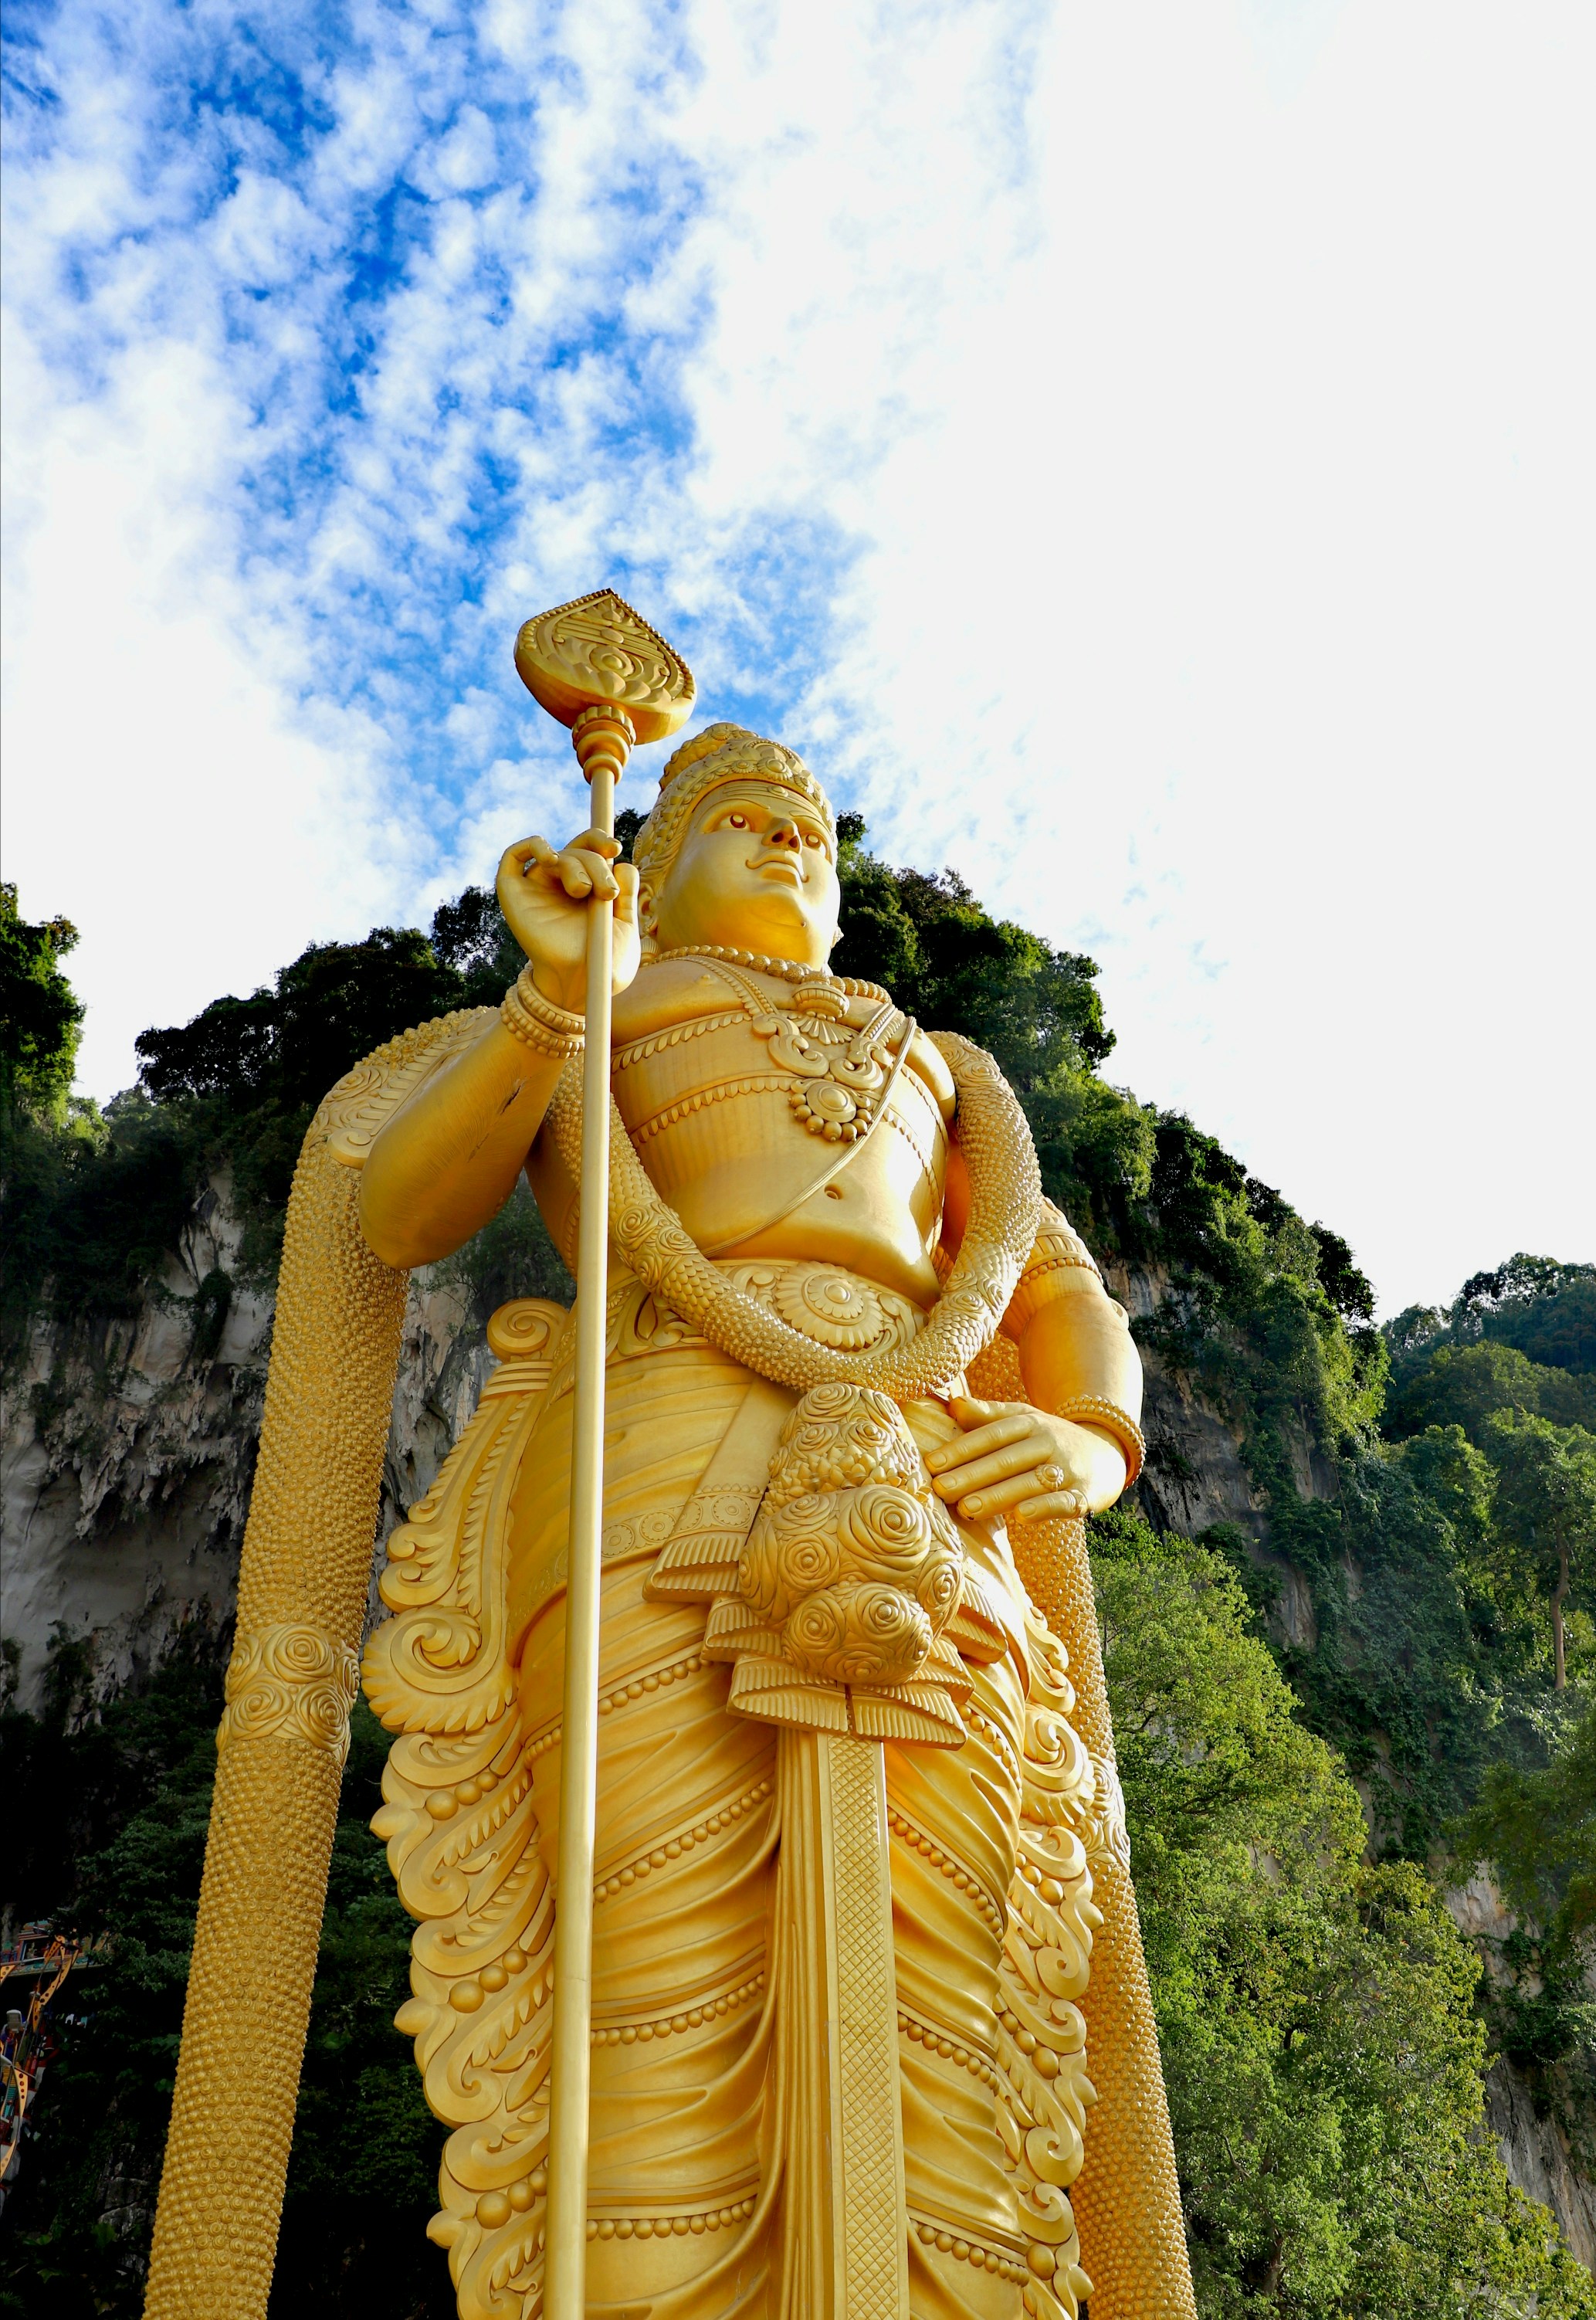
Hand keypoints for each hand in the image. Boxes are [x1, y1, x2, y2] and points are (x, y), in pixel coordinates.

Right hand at [496, 832, 641, 1014]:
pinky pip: (513, 856)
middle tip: (607, 891)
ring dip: (576, 864)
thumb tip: (622, 863)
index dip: (599, 841)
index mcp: (588, 888)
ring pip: (556, 854)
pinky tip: (551, 856)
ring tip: (585, 891)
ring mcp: (537, 888)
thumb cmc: (606, 962)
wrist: (584, 984)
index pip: (589, 849)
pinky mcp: (514, 894)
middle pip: (576, 850)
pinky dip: (532, 845)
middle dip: (595, 862)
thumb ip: (627, 893)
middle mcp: (561, 885)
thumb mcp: (626, 924)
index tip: (615, 848)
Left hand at [924, 1397, 1126, 1523]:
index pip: (991, 1436)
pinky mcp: (1086, 1494)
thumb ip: (987, 1416)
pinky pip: (1065, 1501)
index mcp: (1028, 1422)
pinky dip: (1045, 1507)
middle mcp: (1048, 1442)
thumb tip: (952, 1404)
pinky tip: (1021, 1516)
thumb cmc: (1048, 1439)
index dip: (961, 1450)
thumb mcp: (1022, 1420)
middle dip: (971, 1475)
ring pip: (1029, 1482)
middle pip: (1006, 1460)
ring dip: (998, 1495)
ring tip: (967, 1509)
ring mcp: (1068, 1468)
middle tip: (940, 1490)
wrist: (1106, 1452)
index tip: (931, 1464)